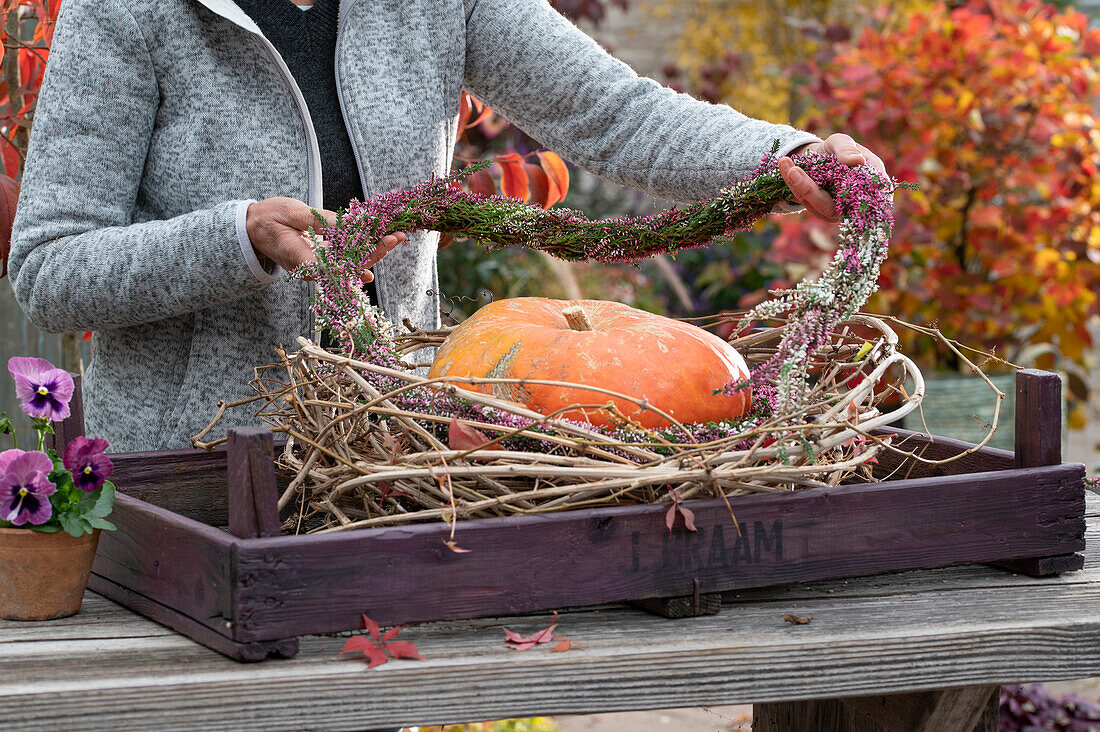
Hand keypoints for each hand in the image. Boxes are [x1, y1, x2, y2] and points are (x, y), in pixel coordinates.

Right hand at [246, 197, 404, 281]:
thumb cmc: (268, 218)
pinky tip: (380, 241)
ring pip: (351, 263)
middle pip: (352, 266)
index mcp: (303, 259)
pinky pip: (345, 258)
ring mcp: (317, 267)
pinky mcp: (321, 261)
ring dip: (374, 251)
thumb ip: (320, 220)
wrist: (252, 230)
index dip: (366, 255)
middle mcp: (312, 269)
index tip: (385, 242)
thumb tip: (350, 223)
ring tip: (396, 237)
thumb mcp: (292, 212)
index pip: (341, 263)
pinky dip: (363, 248)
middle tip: (398, 236)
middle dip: (378, 252)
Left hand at [778, 133, 887, 221]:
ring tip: (784, 162)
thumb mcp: (839, 142)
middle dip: (812, 190)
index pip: (871, 195)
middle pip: (837, 205)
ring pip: (816, 205)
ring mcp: (835, 210)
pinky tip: (784, 165)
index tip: (834, 176)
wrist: (817, 157)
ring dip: (798, 186)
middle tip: (793, 170)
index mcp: (871, 184)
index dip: (857, 192)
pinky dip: (793, 184)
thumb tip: (857, 161)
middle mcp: (854, 203)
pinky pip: (804, 201)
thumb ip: (847, 149)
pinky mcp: (818, 210)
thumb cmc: (835, 150)